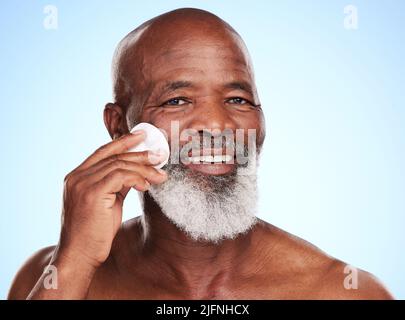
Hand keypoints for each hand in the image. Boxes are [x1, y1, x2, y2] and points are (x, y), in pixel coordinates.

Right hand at [56, 131, 166, 269]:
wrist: (79, 255)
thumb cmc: (93, 233)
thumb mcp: (106, 203)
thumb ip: (116, 185)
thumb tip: (136, 174)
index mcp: (77, 177)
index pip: (103, 151)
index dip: (123, 141)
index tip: (142, 136)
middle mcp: (77, 176)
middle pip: (113, 155)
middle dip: (139, 154)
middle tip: (159, 155)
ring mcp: (82, 183)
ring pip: (119, 164)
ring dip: (144, 168)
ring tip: (160, 175)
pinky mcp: (92, 192)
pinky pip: (121, 176)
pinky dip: (137, 178)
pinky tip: (147, 185)